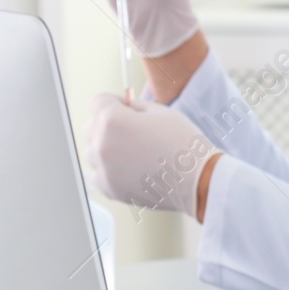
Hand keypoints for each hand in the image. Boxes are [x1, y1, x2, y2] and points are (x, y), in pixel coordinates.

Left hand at [84, 94, 216, 216]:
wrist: (197, 179)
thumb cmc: (183, 143)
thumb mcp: (160, 112)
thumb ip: (133, 107)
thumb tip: (120, 107)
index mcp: (113, 120)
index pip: (99, 101)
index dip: (116, 102)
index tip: (127, 109)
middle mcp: (102, 144)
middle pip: (92, 126)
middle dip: (109, 124)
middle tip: (134, 132)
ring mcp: (103, 168)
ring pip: (93, 151)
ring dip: (108, 148)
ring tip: (135, 152)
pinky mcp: (109, 188)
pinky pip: (99, 173)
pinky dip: (110, 170)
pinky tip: (132, 168)